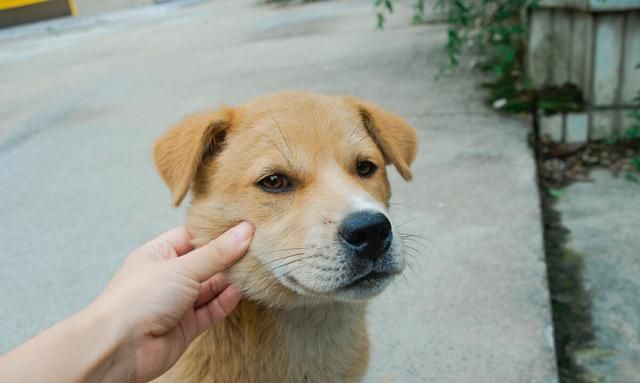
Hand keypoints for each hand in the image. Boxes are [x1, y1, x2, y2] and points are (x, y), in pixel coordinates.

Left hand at [91, 222, 253, 381]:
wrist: (119, 348)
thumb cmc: (138, 298)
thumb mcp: (182, 267)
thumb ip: (217, 253)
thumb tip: (246, 231)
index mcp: (159, 254)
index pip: (192, 236)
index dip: (217, 231)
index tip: (244, 224)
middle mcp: (168, 276)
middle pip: (205, 262)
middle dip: (228, 256)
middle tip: (257, 246)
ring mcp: (177, 302)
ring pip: (210, 287)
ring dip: (230, 280)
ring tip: (254, 268)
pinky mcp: (186, 326)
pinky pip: (210, 310)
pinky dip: (224, 301)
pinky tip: (238, 292)